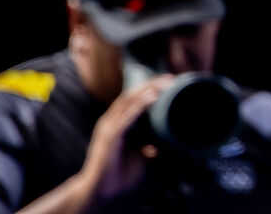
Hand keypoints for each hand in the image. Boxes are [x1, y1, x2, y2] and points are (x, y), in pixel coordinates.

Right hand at [78, 74, 173, 205]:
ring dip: (147, 90)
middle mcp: (111, 121)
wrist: (100, 191)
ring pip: (127, 102)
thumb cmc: (119, 173)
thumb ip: (150, 144)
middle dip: (150, 84)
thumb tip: (166, 140)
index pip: (132, 99)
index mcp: (117, 123)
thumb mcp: (140, 154)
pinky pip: (126, 118)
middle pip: (131, 95)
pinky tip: (151, 98)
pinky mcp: (110, 137)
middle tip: (170, 78)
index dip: (149, 88)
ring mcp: (108, 128)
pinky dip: (139, 106)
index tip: (168, 82)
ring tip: (163, 84)